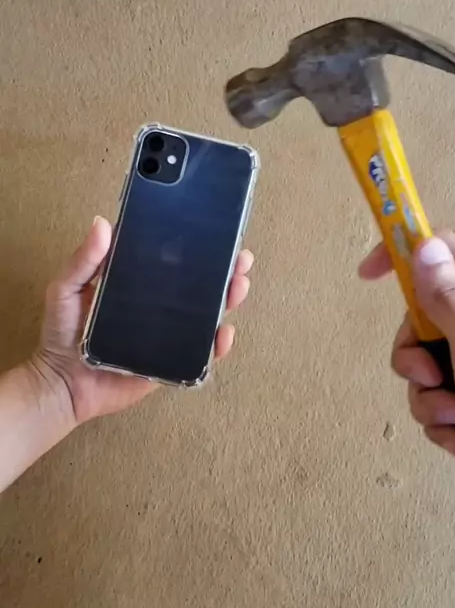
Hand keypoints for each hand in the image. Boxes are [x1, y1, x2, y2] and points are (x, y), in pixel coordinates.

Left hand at [30, 216, 253, 426]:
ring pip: (206, 316)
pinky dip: (216, 346)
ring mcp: (166, 335)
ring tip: (237, 288)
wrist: (61, 384)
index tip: (217, 232)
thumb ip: (83, 260)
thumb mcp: (67, 288)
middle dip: (225, 271)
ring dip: (227, 301)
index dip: (198, 247)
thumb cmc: (61, 334)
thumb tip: (100, 223)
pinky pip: (199, 354)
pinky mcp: (169, 362)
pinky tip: (223, 334)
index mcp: (138, 284)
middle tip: (240, 260)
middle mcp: (158, 307)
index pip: (174, 262)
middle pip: (199, 286)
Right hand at [359, 231, 454, 457]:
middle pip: (421, 318)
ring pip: (424, 364)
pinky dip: (440, 421)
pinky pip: (436, 398)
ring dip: (427, 398)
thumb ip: (446, 297)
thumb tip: (424, 246)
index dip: (402, 253)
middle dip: (412, 355)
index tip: (368, 276)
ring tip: (452, 418)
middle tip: (427, 377)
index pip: (440, 249)